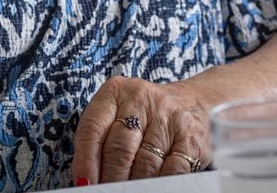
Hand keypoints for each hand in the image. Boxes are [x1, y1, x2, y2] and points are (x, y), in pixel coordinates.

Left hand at [71, 76, 215, 184]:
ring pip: (145, 163)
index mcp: (116, 92)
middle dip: (110, 179)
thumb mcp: (116, 114)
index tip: (85, 183)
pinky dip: (158, 185)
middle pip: (120, 149)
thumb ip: (100, 141)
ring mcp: (169, 117)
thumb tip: (88, 181)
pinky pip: (172, 170)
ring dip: (133, 185)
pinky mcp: (191, 137)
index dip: (86, 161)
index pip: (93, 128)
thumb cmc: (143, 115)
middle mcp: (142, 99)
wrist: (191, 100)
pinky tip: (150, 188)